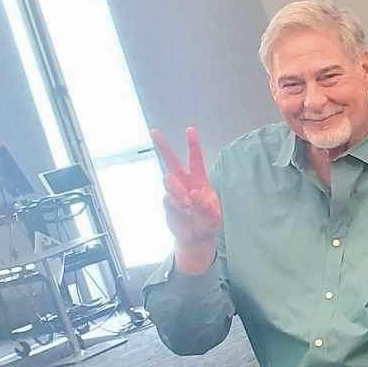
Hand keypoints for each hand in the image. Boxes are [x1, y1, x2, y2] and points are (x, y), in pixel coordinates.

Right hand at [153, 127, 221, 268]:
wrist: (196, 238)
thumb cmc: (207, 222)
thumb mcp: (213, 215)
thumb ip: (206, 205)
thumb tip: (195, 193)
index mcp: (199, 179)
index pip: (195, 158)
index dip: (193, 144)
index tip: (190, 129)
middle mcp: (184, 182)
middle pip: (171, 160)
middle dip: (162, 145)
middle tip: (154, 132)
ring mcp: (174, 192)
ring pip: (169, 181)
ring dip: (178, 191)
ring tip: (188, 205)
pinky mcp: (167, 203)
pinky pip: (168, 199)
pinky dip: (177, 206)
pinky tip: (184, 212)